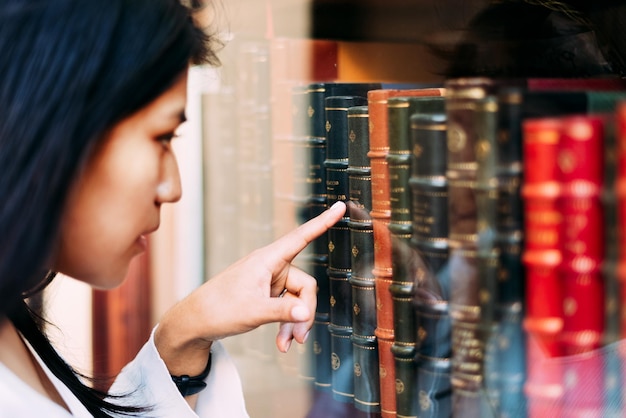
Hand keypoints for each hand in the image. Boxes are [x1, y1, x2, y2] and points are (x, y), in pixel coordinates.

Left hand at [155, 201, 345, 375]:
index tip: (340, 206)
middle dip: (304, 312)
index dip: (322, 222)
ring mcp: (270, 282)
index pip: (301, 237)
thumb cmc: (219, 309)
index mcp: (267, 260)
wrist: (196, 323)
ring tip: (286, 345)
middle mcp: (272, 267)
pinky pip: (288, 308)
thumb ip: (283, 311)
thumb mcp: (253, 311)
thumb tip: (307, 312)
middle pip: (305, 286)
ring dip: (295, 324)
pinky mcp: (267, 295)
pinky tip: (282, 342)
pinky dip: (287, 325)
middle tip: (300, 338)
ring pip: (298, 301)